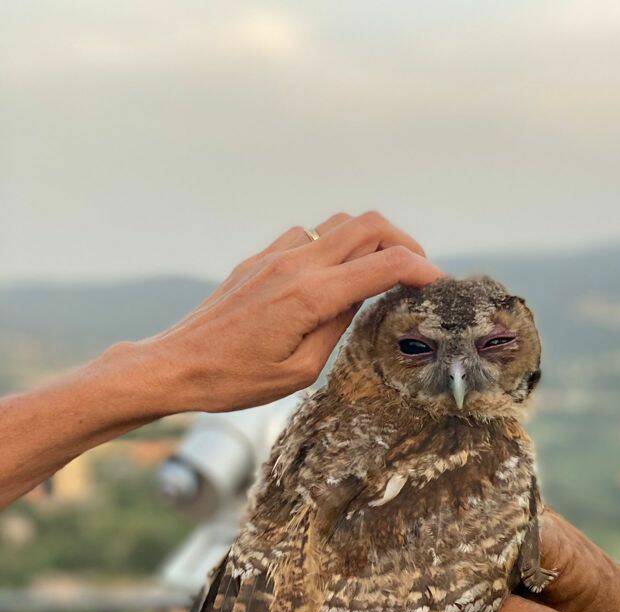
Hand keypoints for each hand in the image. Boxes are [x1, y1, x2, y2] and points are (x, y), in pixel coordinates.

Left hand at [137, 211, 441, 413]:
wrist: (178, 364)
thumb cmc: (236, 379)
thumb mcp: (301, 370)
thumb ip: (339, 329)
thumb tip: (361, 298)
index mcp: (312, 295)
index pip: (386, 265)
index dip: (423, 270)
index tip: (439, 285)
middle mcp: (297, 264)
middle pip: (369, 224)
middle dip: (404, 242)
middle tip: (417, 271)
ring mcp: (276, 255)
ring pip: (340, 223)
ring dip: (369, 239)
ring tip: (380, 270)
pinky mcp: (260, 258)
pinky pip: (310, 235)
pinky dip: (335, 245)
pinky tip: (335, 275)